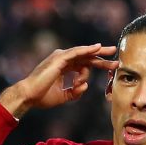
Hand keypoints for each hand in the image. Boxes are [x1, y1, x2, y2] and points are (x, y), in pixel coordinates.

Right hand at [0, 44, 118, 117]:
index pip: (84, 64)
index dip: (98, 66)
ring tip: (111, 52)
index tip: (111, 69)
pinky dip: (87, 50)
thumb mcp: (64, 96)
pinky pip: (76, 52)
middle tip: (116, 56)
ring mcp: (60, 58)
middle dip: (102, 57)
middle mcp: (63, 60)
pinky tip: (97, 48)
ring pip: (83, 53)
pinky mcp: (59, 58)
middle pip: (86, 56)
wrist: (29, 96)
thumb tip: (86, 86)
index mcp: (64, 67)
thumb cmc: (42, 96)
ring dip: (98, 53)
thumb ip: (75, 91)